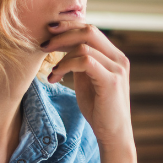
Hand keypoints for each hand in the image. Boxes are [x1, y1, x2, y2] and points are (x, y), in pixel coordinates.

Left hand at [41, 21, 132, 146]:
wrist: (113, 135)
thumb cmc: (99, 110)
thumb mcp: (87, 80)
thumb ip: (80, 62)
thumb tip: (63, 46)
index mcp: (114, 56)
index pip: (90, 30)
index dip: (69, 27)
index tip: (49, 32)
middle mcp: (119, 58)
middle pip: (89, 30)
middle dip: (62, 34)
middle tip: (44, 44)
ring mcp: (117, 69)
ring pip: (84, 45)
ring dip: (61, 56)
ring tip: (52, 71)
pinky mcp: (111, 81)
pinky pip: (85, 61)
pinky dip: (66, 65)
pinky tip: (56, 76)